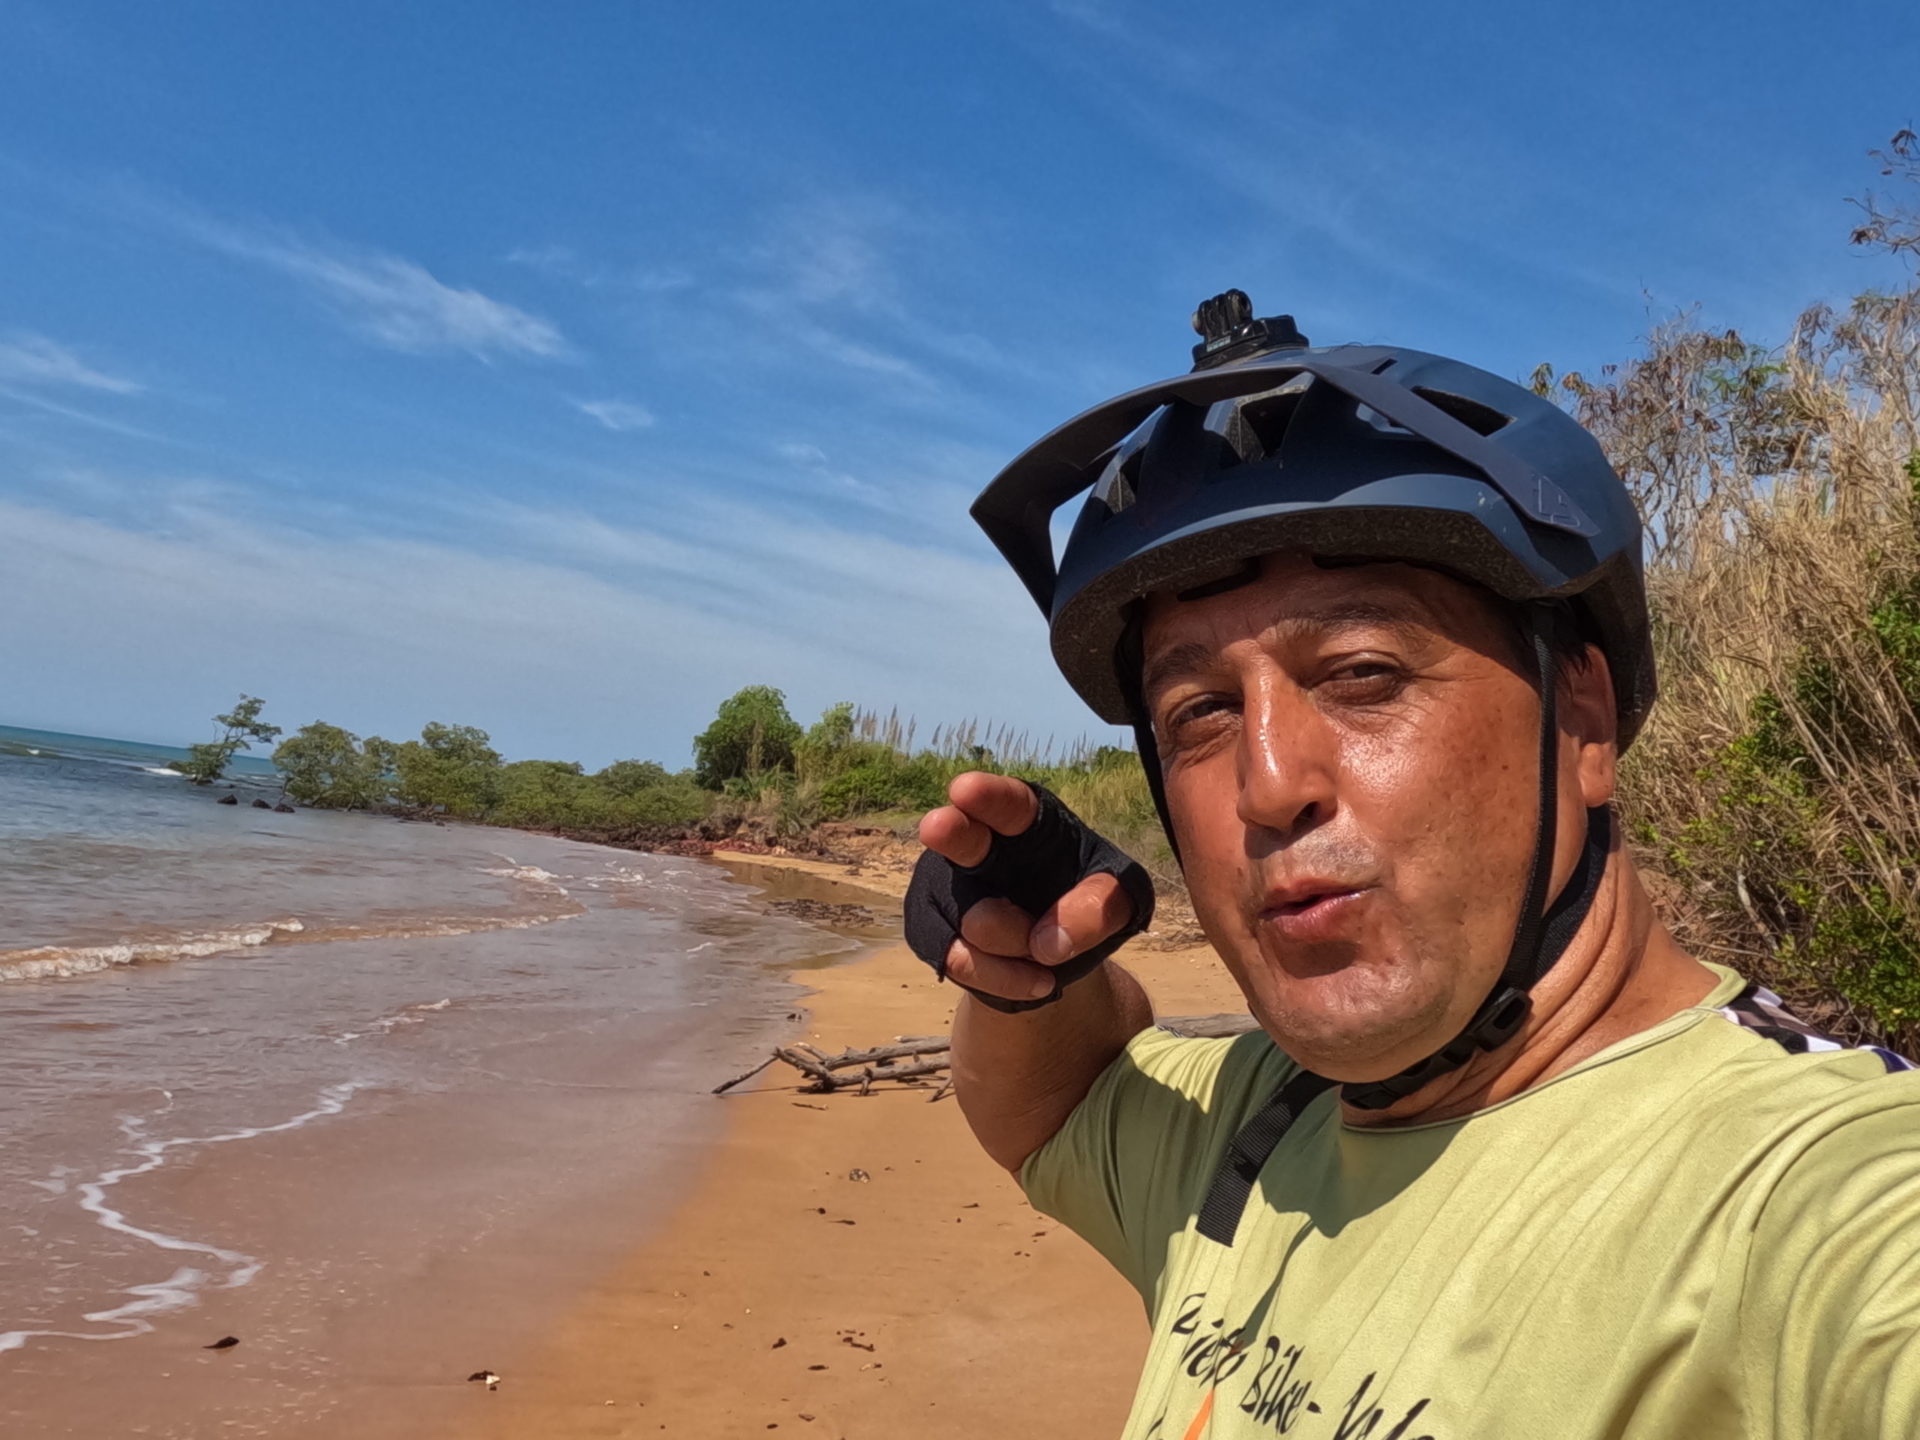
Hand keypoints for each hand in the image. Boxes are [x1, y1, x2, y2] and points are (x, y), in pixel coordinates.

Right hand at [911, 772, 1147, 1007]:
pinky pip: (960, 961)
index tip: (967, 790)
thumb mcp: (1119, 899)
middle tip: (937, 827)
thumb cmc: (1088, 902)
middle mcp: (977, 845)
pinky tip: (1036, 980)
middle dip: (949, 832)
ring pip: (973, 922)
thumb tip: (1049, 942)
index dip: (988, 796)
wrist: (1060, 950)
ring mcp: (948, 888)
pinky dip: (1004, 978)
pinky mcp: (933, 932)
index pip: (1008, 803)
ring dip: (1018, 948)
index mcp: (1027, 822)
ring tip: (1047, 955)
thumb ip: (1099, 907)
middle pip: (958, 837)